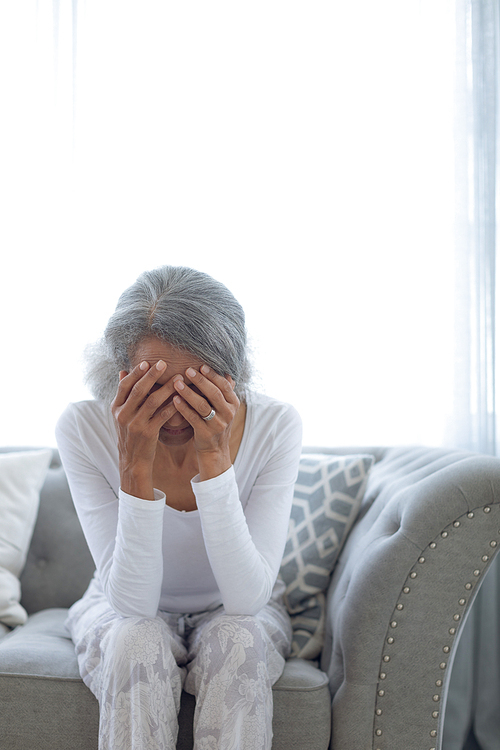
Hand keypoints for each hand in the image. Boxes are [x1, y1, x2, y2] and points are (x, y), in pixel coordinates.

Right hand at [111, 360, 181, 497]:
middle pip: (138, 390)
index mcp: (116, 407)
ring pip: (152, 401)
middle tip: (164, 363)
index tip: (147, 362)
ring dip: (166, 388)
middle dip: (151, 375)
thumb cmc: (130, 433)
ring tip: (178, 378)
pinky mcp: (147, 433)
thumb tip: (123, 371)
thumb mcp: (121, 414)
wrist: (132, 460)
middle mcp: (123, 415)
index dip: (136, 373)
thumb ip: (123, 394)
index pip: (124, 385)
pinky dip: (171, 406)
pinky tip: (181, 398)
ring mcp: (135, 424)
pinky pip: (162, 416)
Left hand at [172, 364, 239, 478]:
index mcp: (234, 404)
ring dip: (189, 393)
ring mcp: (218, 424)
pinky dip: (183, 408)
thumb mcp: (225, 408)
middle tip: (187, 370)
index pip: (224, 386)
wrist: (215, 450)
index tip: (201, 366)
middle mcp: (228, 413)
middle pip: (214, 393)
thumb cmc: (216, 423)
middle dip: (200, 381)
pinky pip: (193, 418)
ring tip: (177, 383)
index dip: (213, 375)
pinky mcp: (206, 434)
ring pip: (203, 405)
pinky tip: (174, 399)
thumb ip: (225, 391)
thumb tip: (227, 372)